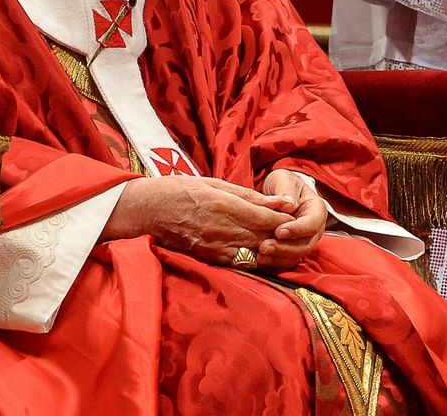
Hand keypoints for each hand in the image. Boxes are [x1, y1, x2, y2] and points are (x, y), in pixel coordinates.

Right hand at [104, 175, 295, 266]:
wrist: (149, 210)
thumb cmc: (183, 190)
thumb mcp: (216, 183)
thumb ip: (250, 196)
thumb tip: (282, 203)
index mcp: (222, 206)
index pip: (263, 218)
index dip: (284, 220)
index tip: (297, 216)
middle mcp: (219, 229)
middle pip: (262, 237)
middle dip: (282, 235)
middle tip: (297, 231)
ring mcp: (213, 247)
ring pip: (253, 253)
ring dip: (272, 250)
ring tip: (284, 243)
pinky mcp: (208, 259)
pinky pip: (239, 263)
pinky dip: (255, 259)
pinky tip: (264, 254)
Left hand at [257, 169, 327, 269]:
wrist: (277, 192)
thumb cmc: (282, 183)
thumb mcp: (283, 179)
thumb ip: (286, 190)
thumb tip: (291, 205)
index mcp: (316, 210)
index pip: (312, 223)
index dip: (297, 230)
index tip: (279, 231)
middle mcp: (313, 229)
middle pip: (305, 244)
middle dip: (285, 248)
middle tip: (265, 246)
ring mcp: (303, 241)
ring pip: (296, 255)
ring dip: (278, 257)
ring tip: (260, 254)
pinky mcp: (291, 249)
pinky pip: (286, 260)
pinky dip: (274, 262)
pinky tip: (260, 259)